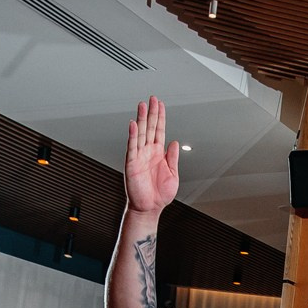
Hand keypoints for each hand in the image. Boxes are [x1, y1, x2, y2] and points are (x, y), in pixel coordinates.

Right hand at [124, 96, 178, 214]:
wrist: (149, 209)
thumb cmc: (159, 195)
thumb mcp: (173, 174)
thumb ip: (173, 157)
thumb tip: (174, 142)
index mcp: (158, 153)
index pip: (159, 130)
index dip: (160, 117)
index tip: (160, 105)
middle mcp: (147, 152)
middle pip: (149, 127)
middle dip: (151, 113)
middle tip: (152, 99)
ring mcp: (139, 156)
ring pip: (140, 133)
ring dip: (141, 119)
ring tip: (142, 105)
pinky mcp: (132, 163)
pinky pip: (132, 147)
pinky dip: (132, 135)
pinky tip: (133, 125)